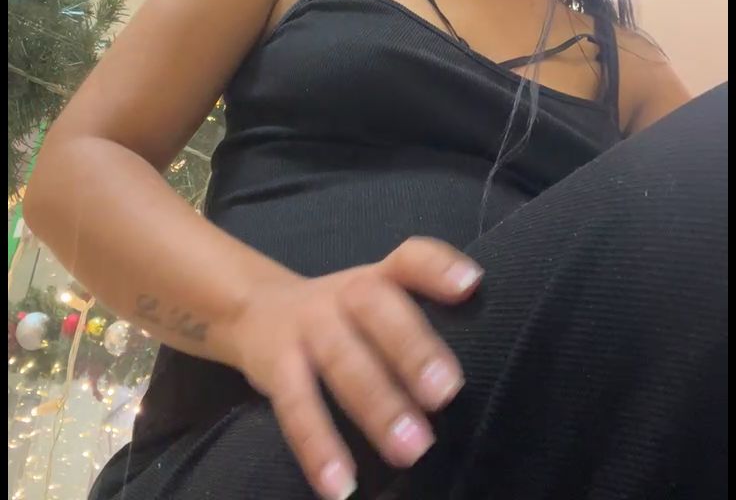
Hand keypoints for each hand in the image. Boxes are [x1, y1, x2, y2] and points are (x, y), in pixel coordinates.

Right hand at [222, 237, 482, 498]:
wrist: (256, 309)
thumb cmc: (342, 314)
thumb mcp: (376, 294)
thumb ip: (421, 307)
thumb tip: (479, 324)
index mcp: (376, 278)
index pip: (409, 258)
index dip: (438, 267)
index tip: (470, 284)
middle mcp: (343, 295)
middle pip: (376, 308)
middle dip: (411, 348)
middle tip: (447, 392)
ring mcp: (308, 329)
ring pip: (341, 360)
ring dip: (376, 405)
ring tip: (413, 448)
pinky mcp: (278, 367)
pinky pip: (296, 406)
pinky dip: (317, 447)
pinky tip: (341, 485)